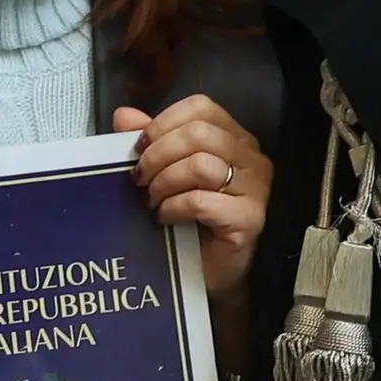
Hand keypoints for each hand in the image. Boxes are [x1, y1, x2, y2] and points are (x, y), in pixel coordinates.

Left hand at [116, 97, 269, 299]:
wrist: (209, 273)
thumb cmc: (191, 222)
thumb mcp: (165, 174)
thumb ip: (149, 142)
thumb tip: (123, 115)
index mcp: (234, 139)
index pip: (201, 108)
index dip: (163, 122)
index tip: (139, 148)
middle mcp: (251, 158)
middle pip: (198, 133)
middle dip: (158, 154)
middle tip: (139, 179)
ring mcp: (256, 189)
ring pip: (200, 165)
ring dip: (164, 182)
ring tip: (151, 200)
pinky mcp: (250, 219)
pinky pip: (202, 201)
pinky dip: (174, 207)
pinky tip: (164, 218)